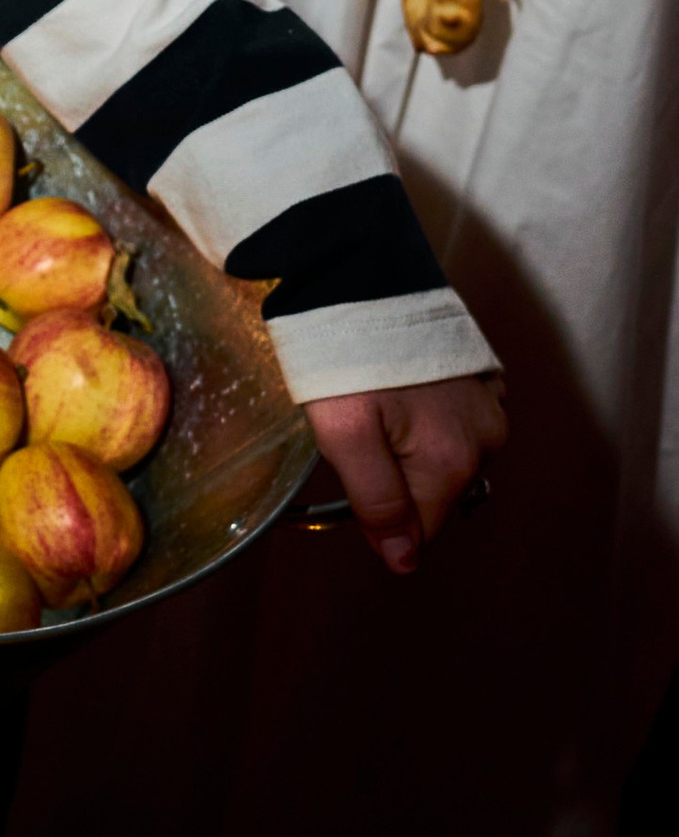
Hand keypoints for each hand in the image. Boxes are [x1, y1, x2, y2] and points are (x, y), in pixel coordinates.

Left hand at [304, 373, 505, 575]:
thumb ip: (377, 501)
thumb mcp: (344, 435)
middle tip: (362, 427)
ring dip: (415, 445)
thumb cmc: (346, 355)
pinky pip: (459, 420)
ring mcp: (491, 406)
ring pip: (448, 457)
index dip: (380, 516)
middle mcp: (486, 439)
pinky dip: (433, 415)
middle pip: (435, 493)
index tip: (351, 474)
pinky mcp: (485, 378)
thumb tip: (404, 562)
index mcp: (452, 461)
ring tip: (381, 401)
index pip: (420, 529)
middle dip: (397, 476)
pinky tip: (404, 387)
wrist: (361, 273)